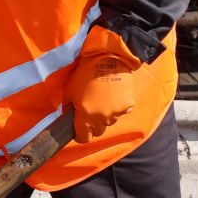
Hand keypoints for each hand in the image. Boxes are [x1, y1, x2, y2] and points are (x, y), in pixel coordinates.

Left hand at [65, 27, 141, 142]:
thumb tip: (70, 118)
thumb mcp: (69, 92)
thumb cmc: (85, 75)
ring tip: (102, 98)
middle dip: (92, 124)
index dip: (80, 135)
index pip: (83, 139)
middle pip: (97, 131)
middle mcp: (102, 119)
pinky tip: (112, 95)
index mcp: (85, 117)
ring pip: (109, 122)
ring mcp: (116, 113)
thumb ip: (69, 109)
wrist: (108, 59)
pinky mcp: (128, 106)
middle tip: (90, 109)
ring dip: (105, 115)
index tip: (79, 129)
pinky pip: (120, 113)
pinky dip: (116, 107)